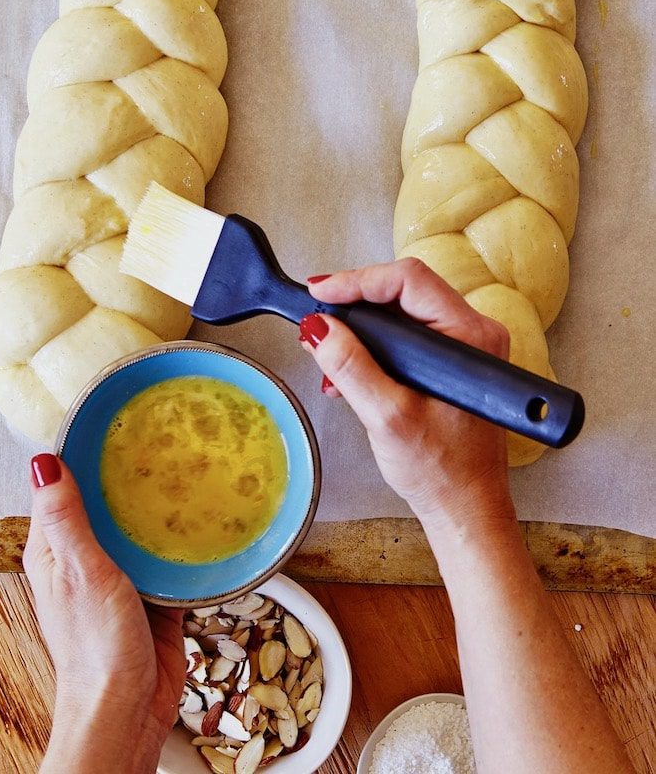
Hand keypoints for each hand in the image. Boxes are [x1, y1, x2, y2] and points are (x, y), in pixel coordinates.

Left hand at [23, 454, 185, 773]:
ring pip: (141, 525)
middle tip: (162, 434)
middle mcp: (86, 557)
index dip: (83, 452)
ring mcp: (121, 574)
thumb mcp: (80, 572)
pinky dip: (183, 536)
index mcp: (55, 548)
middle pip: (108, 502)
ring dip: (160, 503)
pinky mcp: (155, 592)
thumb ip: (66, 518)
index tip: (111, 420)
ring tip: (188, 463)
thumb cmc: (96, 647)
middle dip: (130, 472)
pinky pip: (169, 554)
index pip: (64, 486)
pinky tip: (204, 515)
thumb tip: (43, 462)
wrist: (130, 707)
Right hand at [300, 258, 515, 532]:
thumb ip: (351, 367)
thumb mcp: (387, 417)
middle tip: (315, 326)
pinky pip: (405, 337)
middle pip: (402, 292)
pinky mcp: (450, 364)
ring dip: (358, 334)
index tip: (318, 294)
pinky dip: (372, 349)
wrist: (465, 508)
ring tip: (326, 360)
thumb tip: (317, 327)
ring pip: (399, 315)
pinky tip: (347, 375)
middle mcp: (474, 332)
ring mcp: (463, 348)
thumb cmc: (440, 470)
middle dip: (353, 308)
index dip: (357, 281)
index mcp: (470, 336)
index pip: (408, 280)